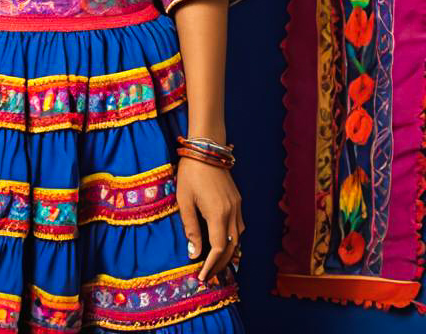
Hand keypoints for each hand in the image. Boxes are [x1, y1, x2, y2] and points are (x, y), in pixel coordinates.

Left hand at [175, 157, 243, 282]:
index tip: (203, 276)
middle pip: (232, 248)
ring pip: (239, 238)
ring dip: (230, 254)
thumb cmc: (190, 173)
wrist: (206, 148)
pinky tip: (225, 243)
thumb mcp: (185, 201)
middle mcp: (232, 212)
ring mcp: (237, 206)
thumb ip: (191, 228)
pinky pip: (240, 226)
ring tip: (217, 264)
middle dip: (221, 265)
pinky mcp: (238, 200)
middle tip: (209, 275)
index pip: (219, 249)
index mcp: (218, 214)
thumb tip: (194, 254)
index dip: (212, 265)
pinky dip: (234, 240)